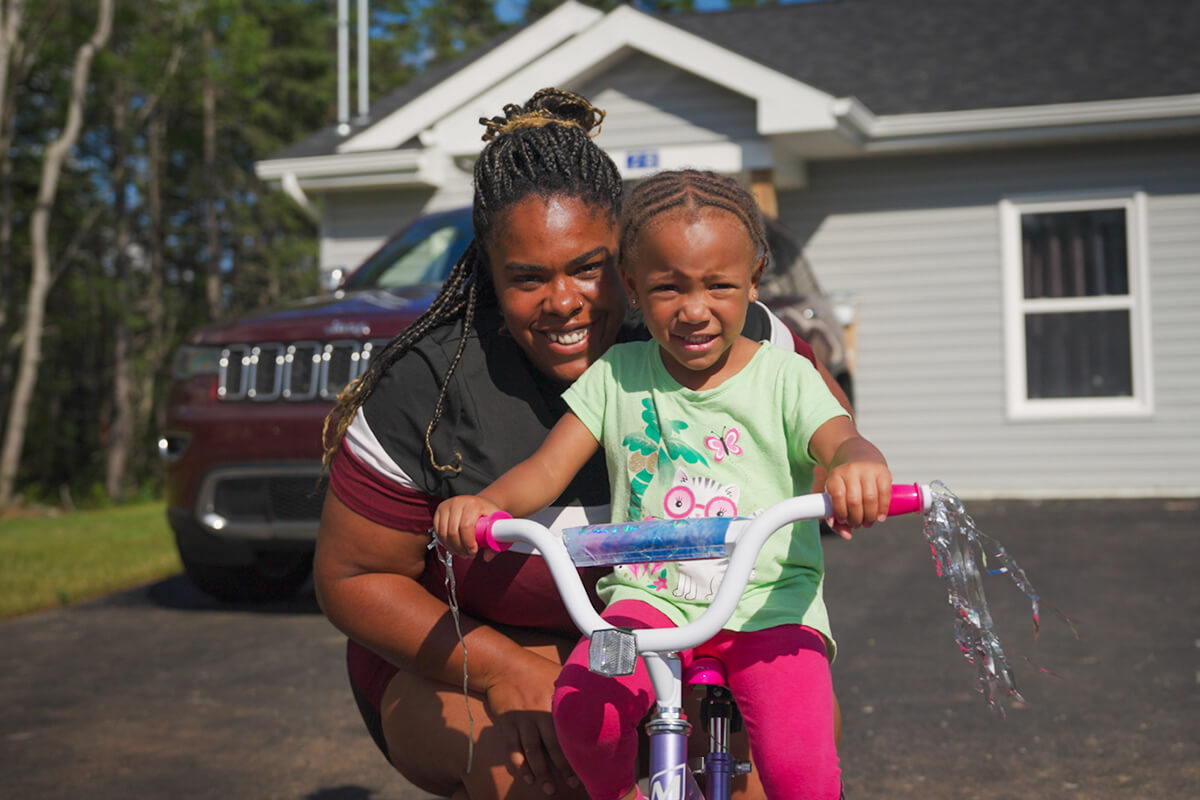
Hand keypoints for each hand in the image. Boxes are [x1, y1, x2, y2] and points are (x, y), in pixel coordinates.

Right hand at [433, 495, 502, 557]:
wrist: (480, 503)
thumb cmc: (487, 512)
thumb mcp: (496, 523)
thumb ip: (496, 540)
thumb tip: (487, 556)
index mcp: (472, 503)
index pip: (466, 526)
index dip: (468, 542)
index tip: (473, 551)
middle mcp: (457, 502)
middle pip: (453, 532)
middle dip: (460, 548)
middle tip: (468, 554)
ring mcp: (446, 506)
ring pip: (443, 533)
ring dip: (452, 547)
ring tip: (462, 552)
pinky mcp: (439, 511)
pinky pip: (438, 531)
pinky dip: (445, 542)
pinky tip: (453, 546)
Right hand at [484, 657, 579, 792]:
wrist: (503, 664)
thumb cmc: (534, 669)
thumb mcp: (558, 674)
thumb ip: (573, 689)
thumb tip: (598, 696)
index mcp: (557, 701)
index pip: (572, 730)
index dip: (581, 749)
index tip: (590, 765)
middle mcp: (540, 712)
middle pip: (555, 745)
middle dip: (564, 767)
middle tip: (573, 784)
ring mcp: (523, 719)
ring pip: (534, 751)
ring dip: (542, 772)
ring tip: (549, 789)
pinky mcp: (507, 724)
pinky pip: (514, 749)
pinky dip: (520, 765)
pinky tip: (528, 778)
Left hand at [825, 461, 892, 539]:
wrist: (857, 455)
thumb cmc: (844, 481)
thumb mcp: (834, 494)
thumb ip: (834, 517)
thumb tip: (847, 536)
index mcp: (836, 475)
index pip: (837, 496)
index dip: (840, 512)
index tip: (843, 520)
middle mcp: (851, 470)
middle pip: (854, 500)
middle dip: (856, 518)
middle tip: (857, 525)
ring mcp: (868, 470)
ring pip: (870, 498)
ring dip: (869, 516)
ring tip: (868, 522)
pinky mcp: (883, 472)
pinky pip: (885, 493)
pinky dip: (883, 509)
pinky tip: (880, 517)